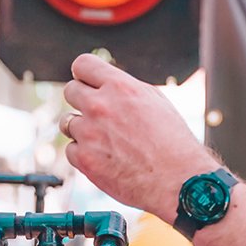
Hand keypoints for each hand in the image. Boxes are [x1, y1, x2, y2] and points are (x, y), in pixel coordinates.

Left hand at [62, 53, 212, 219]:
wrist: (177, 181)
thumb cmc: (173, 144)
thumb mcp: (156, 102)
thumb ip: (126, 90)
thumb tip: (107, 85)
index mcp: (120, 87)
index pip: (83, 65)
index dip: (85, 75)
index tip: (88, 84)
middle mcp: (100, 106)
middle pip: (70, 91)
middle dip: (81, 100)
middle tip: (96, 115)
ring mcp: (89, 133)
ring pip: (68, 122)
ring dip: (81, 129)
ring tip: (105, 141)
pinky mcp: (84, 159)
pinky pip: (70, 150)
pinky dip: (83, 154)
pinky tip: (104, 158)